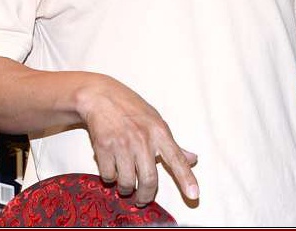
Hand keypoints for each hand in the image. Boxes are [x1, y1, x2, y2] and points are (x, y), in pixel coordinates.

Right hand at [75, 75, 198, 206]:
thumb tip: (193, 159)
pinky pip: (108, 176)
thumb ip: (173, 145)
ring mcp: (122, 143)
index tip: (194, 195)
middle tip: (142, 199)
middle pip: (149, 180)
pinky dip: (110, 178)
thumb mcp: (156, 122)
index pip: (177, 159)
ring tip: (125, 184)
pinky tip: (111, 169)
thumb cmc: (131, 109)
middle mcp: (143, 139)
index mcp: (160, 132)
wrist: (101, 97)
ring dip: (125, 189)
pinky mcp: (104, 147)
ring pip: (126, 182)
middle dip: (145, 196)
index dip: (186, 179)